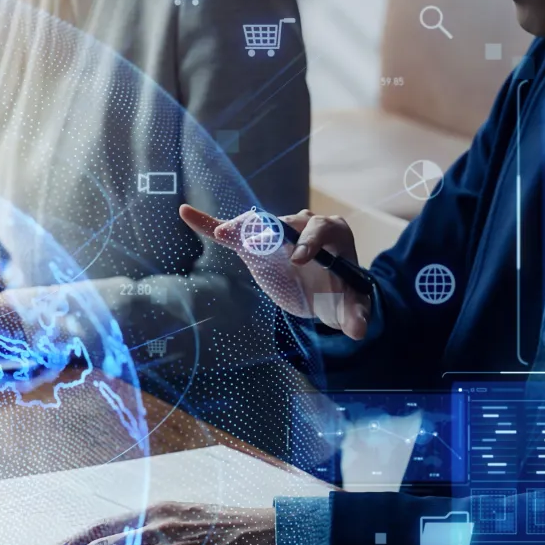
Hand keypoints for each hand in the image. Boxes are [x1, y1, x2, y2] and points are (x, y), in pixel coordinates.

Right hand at [179, 205, 370, 340]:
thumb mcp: (350, 303)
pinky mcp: (254, 244)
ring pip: (258, 225)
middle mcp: (303, 225)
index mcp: (331, 232)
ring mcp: (276, 232)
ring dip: (241, 228)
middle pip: (286, 223)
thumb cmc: (340, 290)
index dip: (310, 242)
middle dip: (272, 231)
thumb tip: (357, 331)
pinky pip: (231, 233)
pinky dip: (209, 224)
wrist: (324, 288)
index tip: (299, 260)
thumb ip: (354, 315)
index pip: (320, 229)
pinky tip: (186, 213)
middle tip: (258, 241)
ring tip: (224, 232)